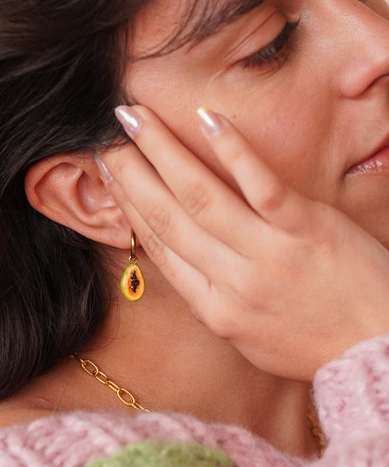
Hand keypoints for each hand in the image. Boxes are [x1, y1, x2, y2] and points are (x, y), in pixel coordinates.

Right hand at [99, 104, 388, 379]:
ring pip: (202, 196)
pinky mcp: (308, 229)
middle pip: (168, 217)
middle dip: (130, 172)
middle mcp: (233, 282)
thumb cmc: (316, 345)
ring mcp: (269, 254)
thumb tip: (186, 268)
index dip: (127, 204)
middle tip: (105, 136)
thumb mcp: (252, 339)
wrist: (378, 349)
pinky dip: (232, 151)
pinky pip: (262, 186)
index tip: (107, 172)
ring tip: (134, 117)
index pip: (159, 246)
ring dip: (162, 151)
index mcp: (214, 309)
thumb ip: (216, 302)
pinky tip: (206, 118)